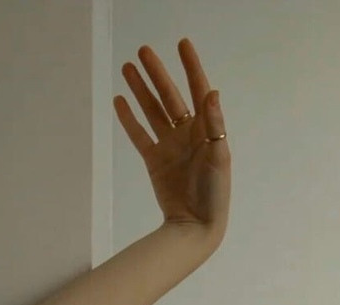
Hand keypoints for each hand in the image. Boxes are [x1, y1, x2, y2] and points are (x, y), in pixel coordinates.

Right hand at [114, 38, 230, 246]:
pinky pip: (140, 135)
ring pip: (152, 111)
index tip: (182, 44)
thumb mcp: (219, 157)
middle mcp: (187, 134)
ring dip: (140, 90)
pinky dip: (130, 119)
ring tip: (127, 68)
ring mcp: (169, 146)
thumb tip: (212, 92)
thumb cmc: (214, 194)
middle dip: (157, 74)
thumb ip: (214, 125)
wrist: (196, 226)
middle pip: (170, 97)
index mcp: (206, 130)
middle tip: (143, 51)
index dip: (191, 67)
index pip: (198, 91)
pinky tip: (120, 101)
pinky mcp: (155, 161)